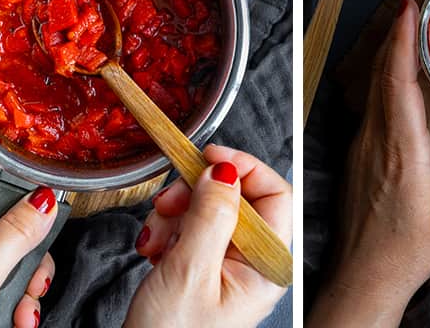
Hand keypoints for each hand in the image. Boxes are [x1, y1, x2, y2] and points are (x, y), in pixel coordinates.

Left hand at [0, 163, 55, 327]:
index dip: (17, 177)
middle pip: (7, 221)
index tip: (44, 199)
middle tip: (35, 276)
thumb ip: (16, 230)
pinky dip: (10, 302)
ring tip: (24, 308)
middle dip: (30, 252)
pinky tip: (14, 318)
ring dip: (24, 285)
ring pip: (6, 258)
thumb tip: (44, 198)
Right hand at [126, 144, 290, 327]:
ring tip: (155, 237)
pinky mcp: (203, 268)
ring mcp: (227, 266)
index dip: (243, 168)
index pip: (275, 194)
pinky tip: (154, 249)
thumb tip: (224, 169)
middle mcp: (252, 264)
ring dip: (175, 213)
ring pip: (208, 208)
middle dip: (195, 193)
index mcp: (265, 267)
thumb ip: (210, 215)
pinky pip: (190, 228)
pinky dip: (167, 229)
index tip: (208, 156)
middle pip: (235, 197)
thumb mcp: (190, 271)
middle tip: (169, 202)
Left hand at [308, 0, 429, 327]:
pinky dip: (387, 82)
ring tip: (411, 32)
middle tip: (415, 7)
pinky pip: (372, 105)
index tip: (409, 8)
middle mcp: (374, 138)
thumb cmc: (410, 249)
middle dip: (397, 36)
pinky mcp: (359, 152)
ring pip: (375, 88)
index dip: (402, 39)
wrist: (366, 276)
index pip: (398, 79)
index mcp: (400, 147)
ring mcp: (361, 143)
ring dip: (392, 57)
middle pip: (383, 75)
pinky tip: (401, 79)